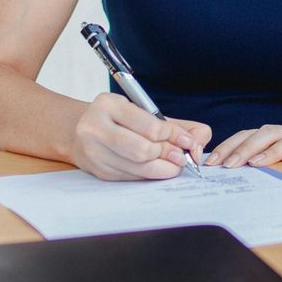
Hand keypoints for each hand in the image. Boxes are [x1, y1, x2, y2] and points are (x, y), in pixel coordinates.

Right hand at [69, 93, 211, 180]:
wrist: (82, 130)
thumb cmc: (120, 120)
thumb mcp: (144, 112)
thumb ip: (177, 125)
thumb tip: (200, 140)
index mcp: (109, 105)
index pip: (149, 126)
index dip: (173, 136)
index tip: (187, 142)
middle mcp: (95, 127)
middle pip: (142, 150)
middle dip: (168, 154)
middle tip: (181, 157)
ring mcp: (93, 151)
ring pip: (137, 167)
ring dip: (162, 168)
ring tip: (174, 164)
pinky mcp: (97, 170)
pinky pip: (131, 177)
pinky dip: (149, 175)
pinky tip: (156, 168)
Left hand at [206, 125, 281, 167]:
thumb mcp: (265, 173)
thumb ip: (247, 169)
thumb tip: (217, 175)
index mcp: (268, 137)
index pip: (245, 136)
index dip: (228, 147)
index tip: (212, 163)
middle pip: (264, 133)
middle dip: (245, 149)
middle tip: (231, 165)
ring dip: (271, 150)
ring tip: (258, 163)